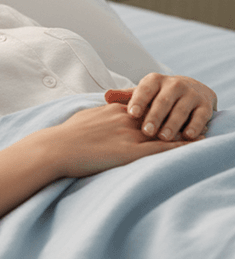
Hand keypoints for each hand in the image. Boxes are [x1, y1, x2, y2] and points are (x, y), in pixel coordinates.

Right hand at [40, 102, 196, 177]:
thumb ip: (97, 114)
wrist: (56, 148)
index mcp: (114, 109)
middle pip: (158, 114)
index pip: (143, 106)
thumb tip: (98, 115)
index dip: (158, 108)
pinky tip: (193, 144)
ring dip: (184, 129)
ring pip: (164, 130)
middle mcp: (126, 118)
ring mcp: (129, 134)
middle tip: (195, 116)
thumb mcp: (82, 117)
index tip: (171, 110)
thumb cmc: (64, 136)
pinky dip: (180, 145)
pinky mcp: (130, 152)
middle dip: (176, 116)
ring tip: (201, 129)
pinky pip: (161, 148)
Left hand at [105, 73, 216, 140]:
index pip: (145, 90)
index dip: (138, 101)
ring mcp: (191, 94)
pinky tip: (188, 136)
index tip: (132, 114)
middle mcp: (174, 84)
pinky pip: (200, 116)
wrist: (191, 90)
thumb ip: (125, 97)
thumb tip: (106, 96)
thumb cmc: (158, 96)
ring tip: (164, 137)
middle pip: (163, 101)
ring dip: (173, 124)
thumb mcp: (142, 93)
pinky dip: (195, 126)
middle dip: (155, 117)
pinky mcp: (205, 105)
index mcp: (154, 80)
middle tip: (147, 131)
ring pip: (181, 110)